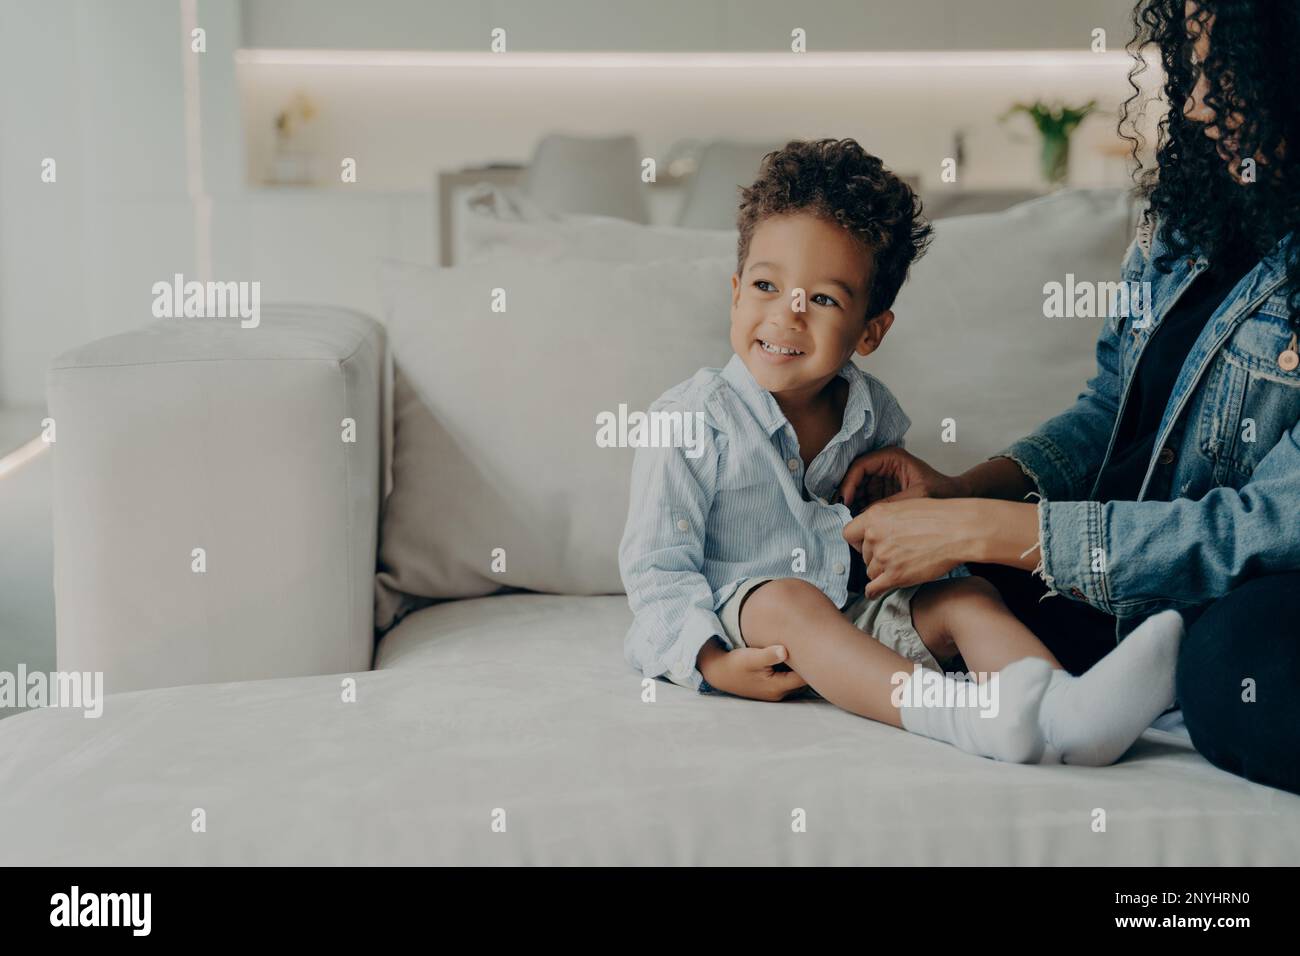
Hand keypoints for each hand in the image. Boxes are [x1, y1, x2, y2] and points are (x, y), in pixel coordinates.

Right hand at [697, 640, 808, 701]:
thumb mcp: (750, 657)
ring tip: (809, 648)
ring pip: (797, 679)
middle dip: (811, 666)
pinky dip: (793, 668)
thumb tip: (785, 650)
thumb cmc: (735, 663)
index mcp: (777, 686)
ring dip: (802, 667)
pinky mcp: (771, 686)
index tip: (821, 648)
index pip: (806, 678)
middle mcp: (779, 692)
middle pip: (804, 680)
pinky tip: (794, 655)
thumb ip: (768, 654)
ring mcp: (775, 691)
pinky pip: (789, 678)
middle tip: (819, 646)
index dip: (815, 664)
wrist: (718, 672)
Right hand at [837, 447, 967, 512]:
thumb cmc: (942, 493)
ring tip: (850, 520)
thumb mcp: (916, 497)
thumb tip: (864, 515)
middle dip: (848, 494)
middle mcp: (884, 464)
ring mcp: (882, 478)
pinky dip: (860, 510)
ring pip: (857, 489)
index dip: (849, 483)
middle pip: (855, 477)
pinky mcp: (883, 491)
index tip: (845, 501)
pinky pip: (865, 499)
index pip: (860, 465)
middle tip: (842, 514)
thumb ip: (891, 504)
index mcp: (891, 457)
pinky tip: (859, 522)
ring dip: (852, 503)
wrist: (956, 498)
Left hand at [842, 498, 981, 596]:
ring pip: (870, 572)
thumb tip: (874, 532)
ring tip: (899, 568)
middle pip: (863, 556)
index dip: (858, 542)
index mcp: (875, 516)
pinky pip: (873, 588)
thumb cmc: (938, 517)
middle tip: (894, 556)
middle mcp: (874, 536)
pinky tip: (876, 593)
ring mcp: (884, 557)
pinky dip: (874, 592)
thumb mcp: (904, 507)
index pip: (848, 533)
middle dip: (874, 558)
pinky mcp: (895, 575)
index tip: (867, 545)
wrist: (958, 530)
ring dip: (881, 572)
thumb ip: (885, 520)